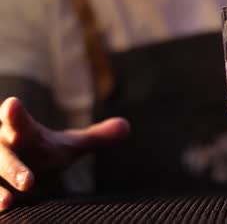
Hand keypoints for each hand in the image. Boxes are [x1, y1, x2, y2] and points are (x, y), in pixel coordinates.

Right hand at [0, 97, 128, 210]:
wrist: (10, 168)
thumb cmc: (39, 153)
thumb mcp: (67, 146)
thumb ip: (95, 138)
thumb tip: (126, 127)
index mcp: (20, 130)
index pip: (16, 119)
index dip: (14, 115)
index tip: (12, 105)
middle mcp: (0, 146)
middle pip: (3, 153)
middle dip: (12, 166)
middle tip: (29, 182)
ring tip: (8, 202)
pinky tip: (3, 210)